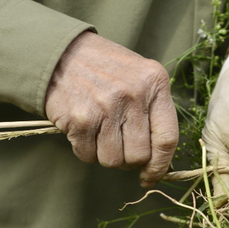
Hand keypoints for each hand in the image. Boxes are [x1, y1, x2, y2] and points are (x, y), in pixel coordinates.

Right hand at [45, 31, 178, 187]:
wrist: (61, 52)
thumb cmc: (106, 70)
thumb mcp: (139, 77)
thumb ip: (153, 112)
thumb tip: (158, 162)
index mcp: (155, 83)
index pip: (167, 138)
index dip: (161, 165)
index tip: (151, 176)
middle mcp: (133, 95)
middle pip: (139, 156)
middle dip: (128, 160)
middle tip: (119, 145)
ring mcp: (106, 107)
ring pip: (113, 161)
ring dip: (105, 155)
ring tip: (100, 133)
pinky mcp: (80, 119)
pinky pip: (88, 156)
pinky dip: (85, 150)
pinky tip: (84, 130)